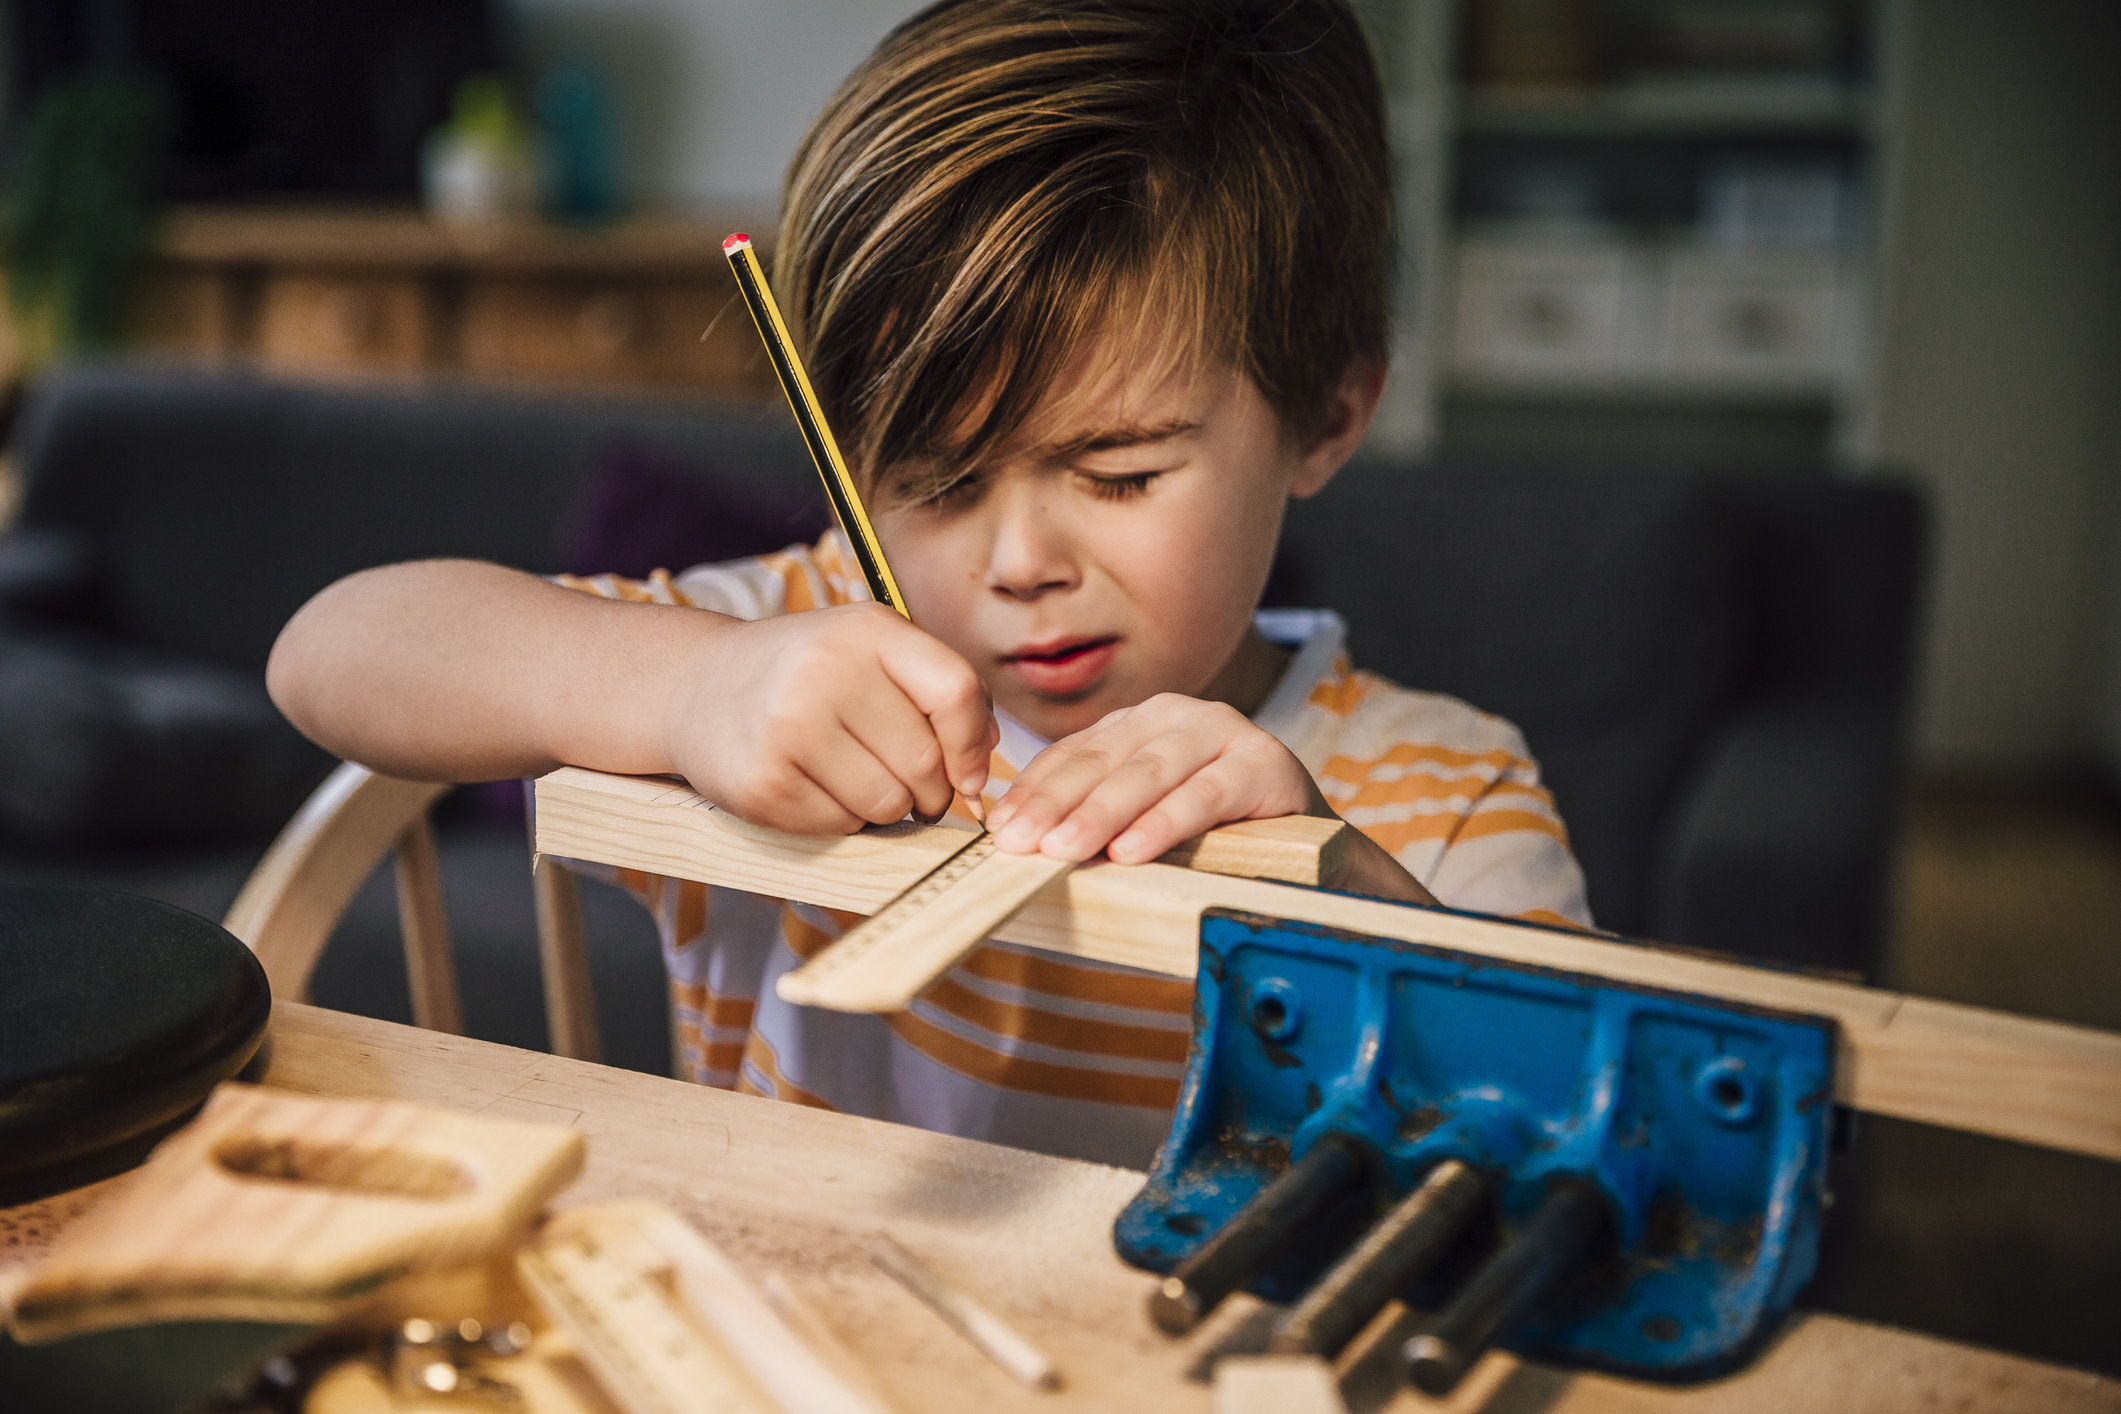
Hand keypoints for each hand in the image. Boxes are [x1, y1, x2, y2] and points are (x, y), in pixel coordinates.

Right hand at [663, 603, 996, 834]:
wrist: (695, 685)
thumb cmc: (804, 671)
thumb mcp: (870, 649)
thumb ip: (938, 687)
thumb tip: (985, 755)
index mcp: (866, 630)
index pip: (956, 692)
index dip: (975, 745)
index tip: (969, 775)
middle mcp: (824, 672)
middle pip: (925, 763)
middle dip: (931, 789)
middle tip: (908, 785)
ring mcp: (787, 728)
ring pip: (888, 804)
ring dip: (886, 807)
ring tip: (852, 776)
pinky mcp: (762, 784)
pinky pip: (841, 826)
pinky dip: (841, 819)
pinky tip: (814, 786)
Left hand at [986, 693, 1327, 864]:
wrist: (1314, 852)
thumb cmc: (1217, 837)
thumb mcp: (1146, 821)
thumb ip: (1096, 818)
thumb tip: (1019, 838)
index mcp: (1139, 724)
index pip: (1073, 754)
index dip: (1033, 791)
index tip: (996, 830)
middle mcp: (1176, 715)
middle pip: (1103, 761)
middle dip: (1054, 804)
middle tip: (1018, 843)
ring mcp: (1223, 732)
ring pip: (1149, 774)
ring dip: (1101, 815)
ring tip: (1063, 850)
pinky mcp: (1263, 763)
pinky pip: (1204, 795)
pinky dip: (1165, 823)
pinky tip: (1132, 851)